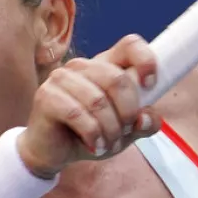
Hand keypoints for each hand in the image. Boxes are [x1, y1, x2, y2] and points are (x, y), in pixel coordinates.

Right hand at [17, 34, 161, 177]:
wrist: (55, 152)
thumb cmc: (92, 134)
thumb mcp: (125, 131)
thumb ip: (143, 122)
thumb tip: (146, 118)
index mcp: (105, 65)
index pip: (130, 45)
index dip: (146, 61)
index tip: (150, 85)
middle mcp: (83, 66)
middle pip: (118, 79)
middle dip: (128, 113)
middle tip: (125, 132)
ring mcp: (62, 77)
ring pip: (98, 100)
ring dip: (110, 129)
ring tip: (108, 144)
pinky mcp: (46, 95)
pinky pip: (77, 114)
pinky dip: (93, 135)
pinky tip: (95, 146)